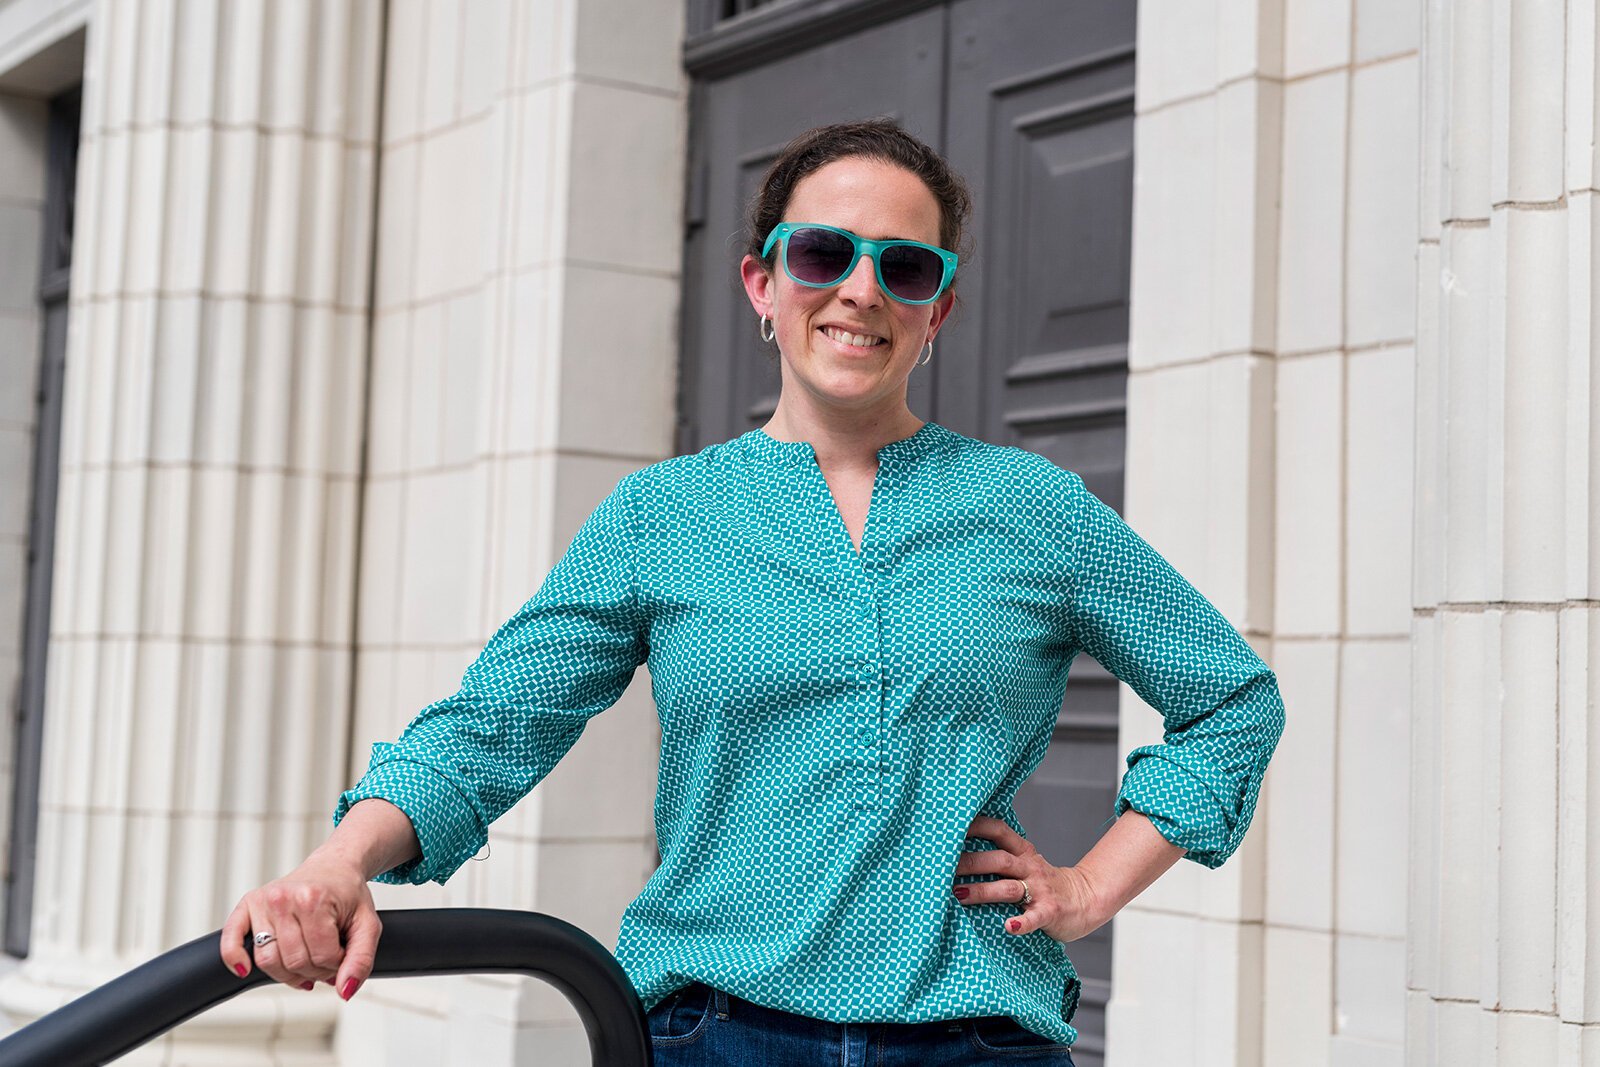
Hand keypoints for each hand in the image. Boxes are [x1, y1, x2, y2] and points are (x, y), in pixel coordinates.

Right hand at [218, 852, 381, 999]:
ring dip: (288, 972)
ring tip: (305, 962)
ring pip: (267, 961)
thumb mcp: (368, 925)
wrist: (334, 868)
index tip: (341, 955)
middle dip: (314, 971)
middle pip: (294, 962)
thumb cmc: (348, 895)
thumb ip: (361, 960)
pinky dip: (234, 959)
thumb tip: (345, 990)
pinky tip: (246, 970)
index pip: (321, 957)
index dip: (335, 966)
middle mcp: (284, 898)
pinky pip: (231, 940)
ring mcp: (263, 901)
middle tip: (325, 960)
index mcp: (314, 899)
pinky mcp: (247, 905)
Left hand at [953, 815, 1106, 943]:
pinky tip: (1009, 927)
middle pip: (998, 860)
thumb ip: (1002, 860)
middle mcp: (1030, 867)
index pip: (999, 831)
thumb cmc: (1046, 884)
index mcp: (1023, 853)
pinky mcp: (1051, 912)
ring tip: (960, 895)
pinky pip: (1035, 917)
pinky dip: (1022, 923)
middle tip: (943, 869)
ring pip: (1009, 888)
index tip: (952, 828)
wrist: (1087, 899)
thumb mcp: (1027, 864)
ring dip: (983, 891)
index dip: (976, 826)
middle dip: (970, 863)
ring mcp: (1041, 890)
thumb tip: (958, 858)